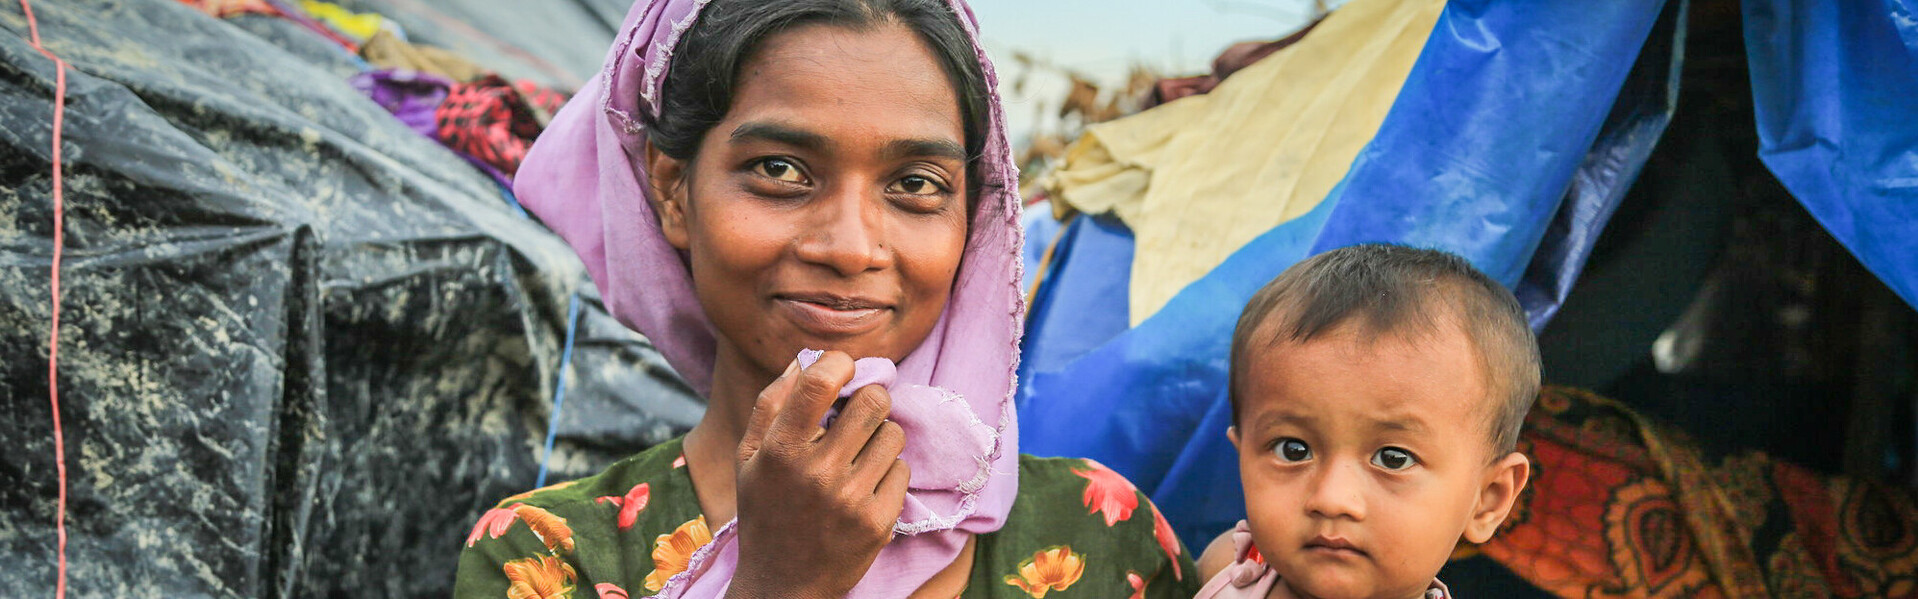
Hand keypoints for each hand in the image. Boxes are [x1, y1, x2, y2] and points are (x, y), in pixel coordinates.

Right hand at [726, 351, 909, 598]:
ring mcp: (851, 499)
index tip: (843, 371)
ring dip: (880, 438)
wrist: (782, 585)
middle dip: (870, 401)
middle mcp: (817, 471)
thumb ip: (772, 403)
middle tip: (857, 416)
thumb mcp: (749, 458)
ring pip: (894, 434)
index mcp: (780, 450)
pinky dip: (888, 473)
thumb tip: (804, 359)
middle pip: (874, 401)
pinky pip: (902, 470)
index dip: (841, 363)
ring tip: (858, 457)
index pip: (820, 381)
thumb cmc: (765, 512)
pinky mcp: (878, 522)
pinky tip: (865, 488)